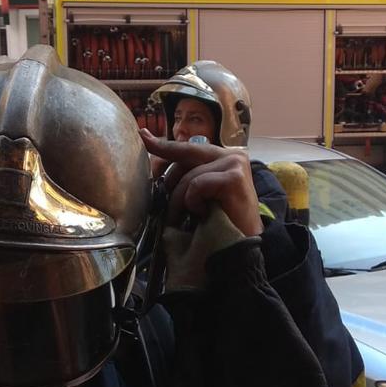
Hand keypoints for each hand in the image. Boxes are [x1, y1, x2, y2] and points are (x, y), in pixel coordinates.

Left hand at [140, 129, 261, 236]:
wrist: (243, 249)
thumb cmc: (221, 225)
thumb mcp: (201, 196)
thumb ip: (188, 179)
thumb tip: (156, 168)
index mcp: (224, 157)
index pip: (188, 148)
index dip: (164, 145)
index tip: (143, 136)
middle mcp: (232, 155)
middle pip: (185, 155)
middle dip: (167, 179)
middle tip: (162, 200)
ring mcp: (234, 163)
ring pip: (189, 176)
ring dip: (181, 201)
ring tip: (186, 218)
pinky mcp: (234, 177)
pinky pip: (197, 185)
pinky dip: (194, 202)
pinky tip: (204, 214)